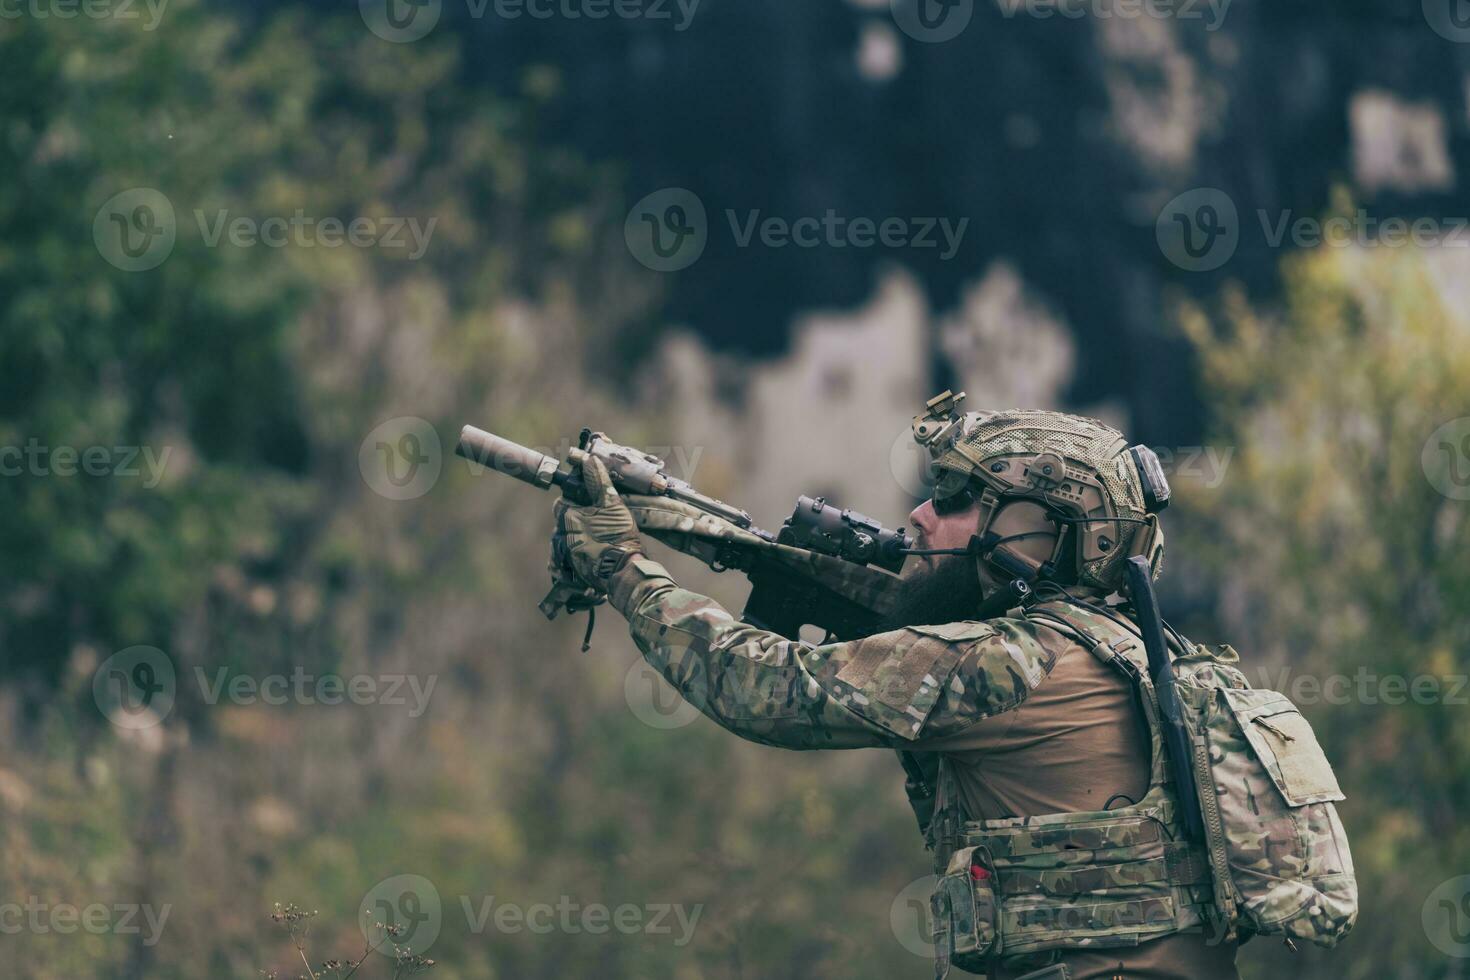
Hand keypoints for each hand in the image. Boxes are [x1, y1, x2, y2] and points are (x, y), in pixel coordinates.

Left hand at [550, 452, 643, 591]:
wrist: (623, 570)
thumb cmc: (619, 535)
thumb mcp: (612, 504)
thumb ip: (599, 482)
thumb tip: (590, 460)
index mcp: (568, 517)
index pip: (561, 504)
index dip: (574, 503)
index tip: (588, 507)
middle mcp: (562, 535)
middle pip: (563, 523)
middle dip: (575, 523)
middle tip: (596, 525)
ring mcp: (564, 554)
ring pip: (564, 541)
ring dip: (574, 540)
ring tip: (596, 542)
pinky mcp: (569, 571)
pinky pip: (564, 561)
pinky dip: (573, 558)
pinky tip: (589, 556)